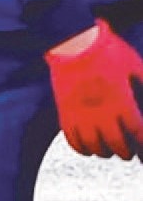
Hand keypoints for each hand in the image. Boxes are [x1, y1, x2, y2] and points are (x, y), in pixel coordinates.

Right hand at [46, 20, 142, 159]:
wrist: (74, 45)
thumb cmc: (106, 51)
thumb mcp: (134, 64)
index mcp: (120, 100)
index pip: (136, 129)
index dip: (142, 141)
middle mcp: (101, 113)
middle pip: (115, 143)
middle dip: (124, 152)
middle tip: (128, 155)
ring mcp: (82, 116)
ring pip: (94, 146)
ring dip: (103, 153)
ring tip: (108, 152)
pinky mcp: (66, 115)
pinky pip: (73, 141)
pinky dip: (81, 149)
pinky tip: (87, 150)